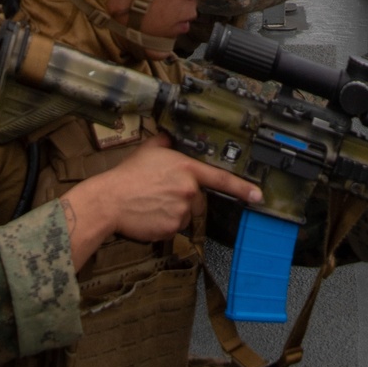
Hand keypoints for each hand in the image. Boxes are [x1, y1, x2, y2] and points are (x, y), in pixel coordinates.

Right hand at [60, 135, 261, 268]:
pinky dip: (163, 223)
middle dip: (184, 197)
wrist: (110, 200)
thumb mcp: (149, 150)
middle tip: (160, 192)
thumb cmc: (128, 175)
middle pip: (197, 198)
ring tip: (151, 202)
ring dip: (173, 210)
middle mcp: (188, 191)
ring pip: (185, 214)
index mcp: (187, 170)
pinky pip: (173, 228)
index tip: (258, 195)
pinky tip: (149, 214)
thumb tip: (170, 136)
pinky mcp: (171, 230)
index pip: (221, 178)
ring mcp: (181, 212)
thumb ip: (166, 143)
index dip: (242, 188)